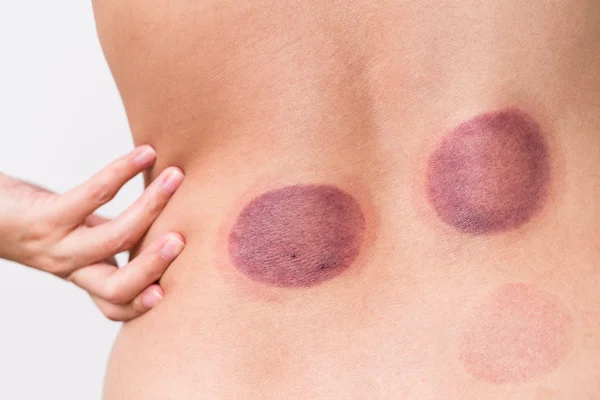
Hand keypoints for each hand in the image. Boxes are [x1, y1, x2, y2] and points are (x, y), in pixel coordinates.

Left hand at [0, 145, 184, 320]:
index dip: (143, 305)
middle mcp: (69, 266)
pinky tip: (145, 154)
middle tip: (182, 239)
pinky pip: (95, 194)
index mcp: (81, 272)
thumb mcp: (74, 234)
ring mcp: (56, 243)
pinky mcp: (45, 215)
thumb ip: (106, 236)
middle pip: (117, 288)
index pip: (114, 306)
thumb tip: (157, 220)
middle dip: (155, 266)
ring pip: (114, 240)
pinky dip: (124, 171)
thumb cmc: (30, 216)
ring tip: (174, 177)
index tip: (171, 291)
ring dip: (151, 208)